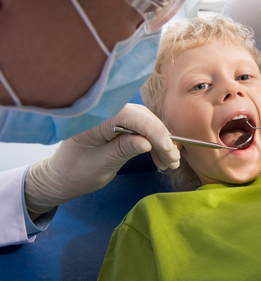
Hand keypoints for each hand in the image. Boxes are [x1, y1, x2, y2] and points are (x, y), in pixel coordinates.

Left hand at [24, 104, 179, 217]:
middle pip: (143, 118)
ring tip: (169, 162)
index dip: (155, 134)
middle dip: (161, 139)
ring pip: (146, 122)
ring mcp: (113, 115)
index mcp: (96, 118)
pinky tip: (160, 156)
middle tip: (173, 160)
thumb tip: (146, 142)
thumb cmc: (75, 173)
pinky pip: (141, 127)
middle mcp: (105, 111)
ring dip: (160, 142)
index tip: (169, 152)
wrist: (61, 176)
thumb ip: (123, 150)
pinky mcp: (119, 122)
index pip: (133, 118)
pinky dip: (153, 141)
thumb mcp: (100, 166)